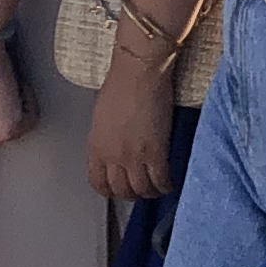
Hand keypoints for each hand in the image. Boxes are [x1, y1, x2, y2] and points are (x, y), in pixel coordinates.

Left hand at [87, 55, 176, 202]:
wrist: (138, 72)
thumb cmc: (121, 83)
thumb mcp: (102, 116)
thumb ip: (106, 138)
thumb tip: (115, 148)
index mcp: (96, 146)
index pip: (98, 182)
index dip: (111, 190)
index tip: (120, 189)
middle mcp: (112, 156)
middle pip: (121, 190)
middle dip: (132, 194)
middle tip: (142, 190)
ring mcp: (133, 157)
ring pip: (141, 190)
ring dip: (151, 192)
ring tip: (158, 187)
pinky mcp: (155, 153)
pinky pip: (160, 180)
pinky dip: (165, 185)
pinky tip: (169, 182)